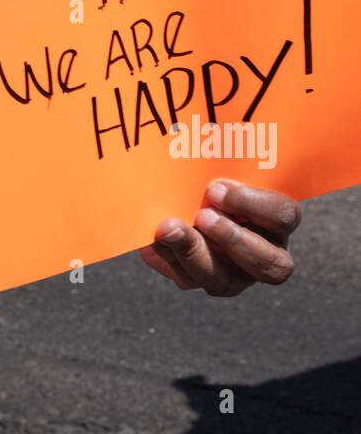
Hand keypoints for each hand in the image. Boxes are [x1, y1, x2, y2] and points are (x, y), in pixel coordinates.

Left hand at [139, 179, 299, 296]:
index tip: (216, 188)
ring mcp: (237, 275)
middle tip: (202, 216)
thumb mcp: (220, 163)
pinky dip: (166, 259)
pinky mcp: (203, 281)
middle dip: (234, 240)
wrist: (186, 191)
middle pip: (272, 265)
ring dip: (194, 255)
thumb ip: (219, 163)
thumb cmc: (213, 172)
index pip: (284, 215)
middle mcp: (267, 252)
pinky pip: (188, 281)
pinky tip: (149, 242)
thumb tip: (199, 150)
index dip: (252, 204)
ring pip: (226, 283)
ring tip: (168, 229)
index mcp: (278, 218)